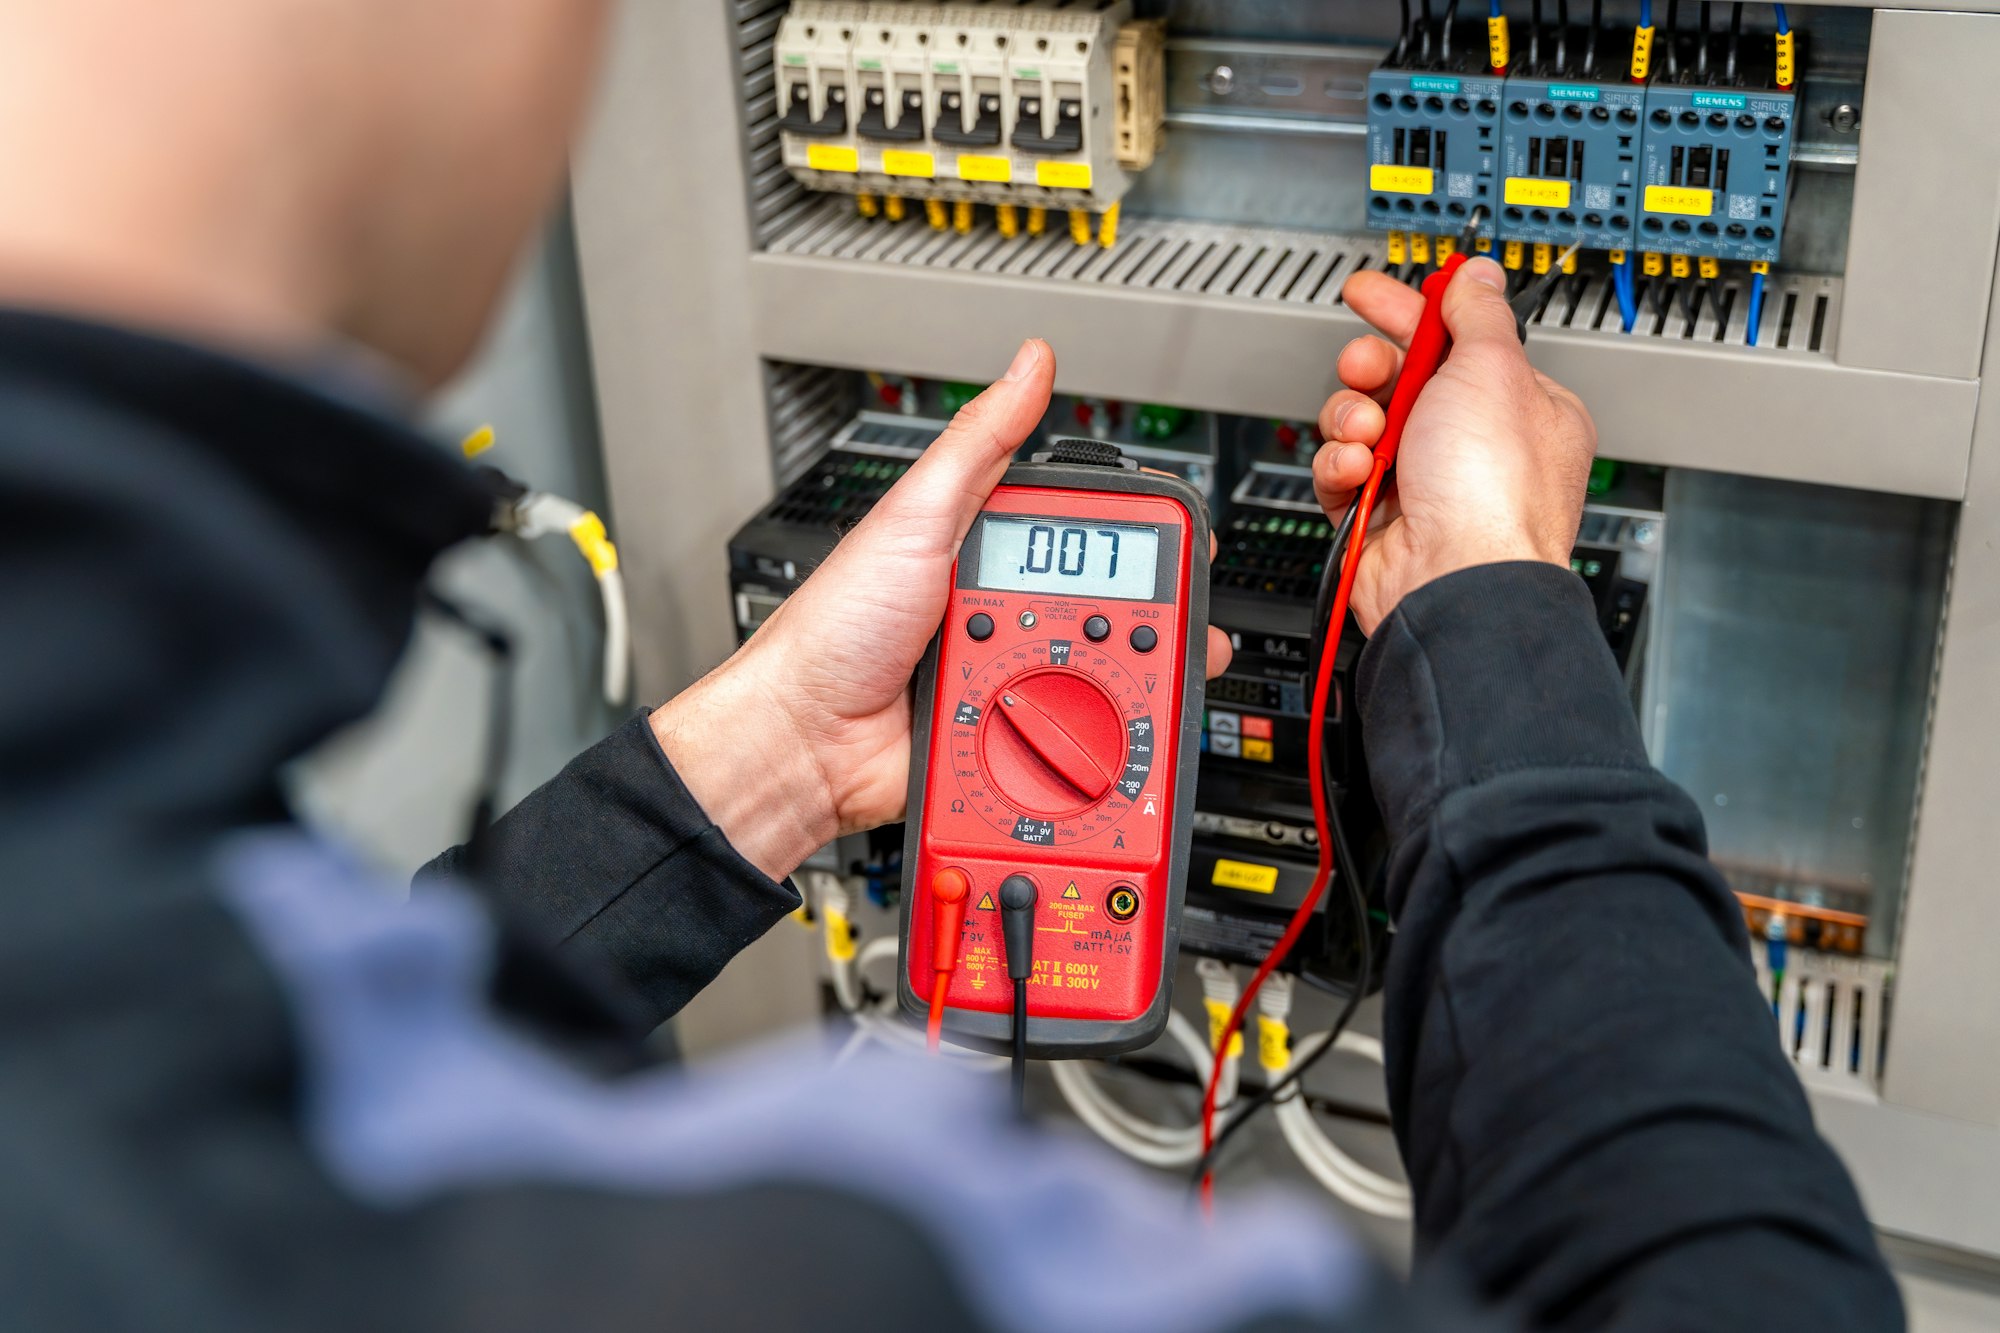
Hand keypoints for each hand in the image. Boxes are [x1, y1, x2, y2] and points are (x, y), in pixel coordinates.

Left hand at [653, 339, 1234, 879]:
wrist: (804, 739)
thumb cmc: (836, 628)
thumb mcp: (915, 515)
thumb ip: (979, 442)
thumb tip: (1031, 363)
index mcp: (979, 549)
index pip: (1078, 534)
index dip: (1130, 540)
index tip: (1179, 544)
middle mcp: (997, 613)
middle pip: (1100, 611)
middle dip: (1144, 624)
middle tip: (1178, 628)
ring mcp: (1002, 678)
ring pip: (1090, 680)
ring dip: (1117, 687)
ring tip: (1139, 685)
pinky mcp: (1002, 740)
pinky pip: (1061, 740)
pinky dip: (1083, 742)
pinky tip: (1098, 736)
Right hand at [1313, 258, 1597, 633]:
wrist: (1453, 578)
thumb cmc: (1491, 490)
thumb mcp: (1493, 368)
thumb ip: (1478, 314)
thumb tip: (1475, 277)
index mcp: (1516, 407)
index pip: (1457, 342)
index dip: (1412, 312)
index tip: (1372, 294)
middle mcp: (1472, 446)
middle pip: (1400, 379)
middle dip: (1372, 369)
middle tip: (1364, 366)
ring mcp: (1424, 482)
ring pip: (1362, 422)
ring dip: (1354, 418)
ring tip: (1368, 433)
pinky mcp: (1377, 516)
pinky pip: (1341, 471)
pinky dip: (1342, 466)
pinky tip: (1357, 471)